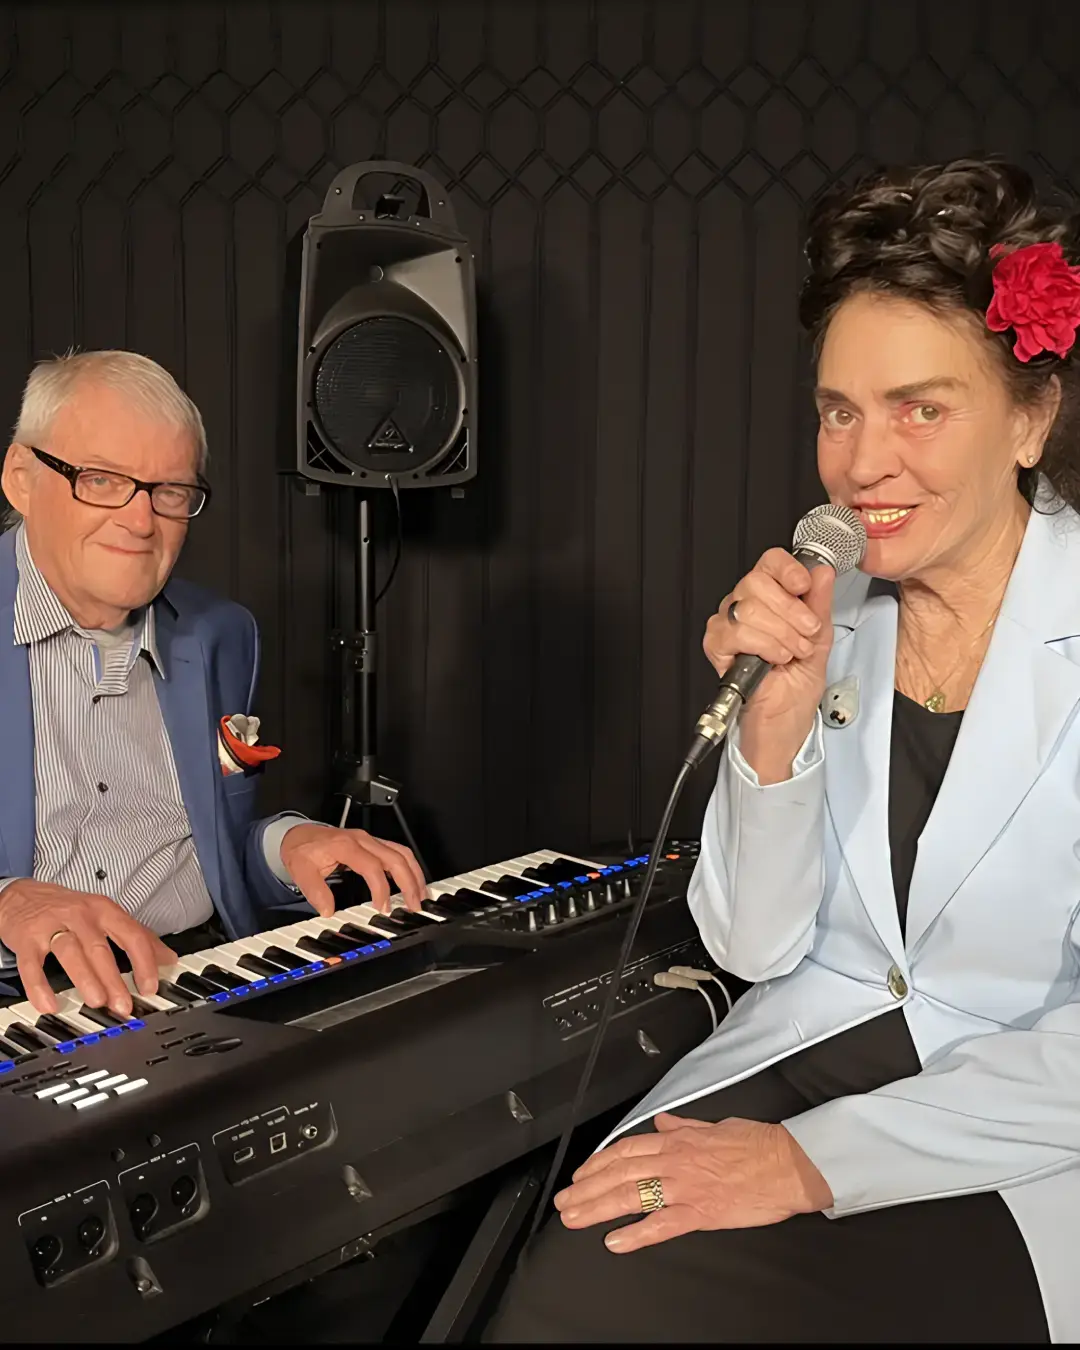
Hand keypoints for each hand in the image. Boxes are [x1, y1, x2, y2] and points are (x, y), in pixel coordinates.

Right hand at [0, 880, 176, 1017]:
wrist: (21, 895)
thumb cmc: (69, 908)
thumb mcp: (106, 915)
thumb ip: (137, 936)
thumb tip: (169, 958)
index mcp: (105, 911)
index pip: (131, 935)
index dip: (144, 962)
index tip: (150, 987)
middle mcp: (81, 915)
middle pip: (101, 947)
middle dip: (114, 978)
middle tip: (124, 1004)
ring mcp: (53, 925)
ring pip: (71, 952)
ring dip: (85, 978)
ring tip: (97, 1001)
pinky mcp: (27, 938)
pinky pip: (33, 964)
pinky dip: (40, 985)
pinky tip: (49, 1004)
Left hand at [279, 824, 425, 917]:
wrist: (299, 834)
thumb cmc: (303, 850)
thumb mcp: (301, 871)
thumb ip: (315, 891)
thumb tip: (328, 910)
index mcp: (346, 846)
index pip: (372, 866)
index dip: (381, 888)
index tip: (383, 907)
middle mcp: (362, 840)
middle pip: (396, 857)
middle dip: (409, 882)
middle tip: (414, 905)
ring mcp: (370, 840)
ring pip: (402, 853)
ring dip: (414, 874)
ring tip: (420, 895)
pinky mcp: (373, 843)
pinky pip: (398, 852)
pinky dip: (409, 867)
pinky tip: (412, 882)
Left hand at [555, 1113, 832, 1253]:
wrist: (789, 1163)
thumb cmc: (758, 1144)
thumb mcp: (715, 1125)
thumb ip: (684, 1126)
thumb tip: (663, 1123)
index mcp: (678, 1141)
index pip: (626, 1150)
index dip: (599, 1162)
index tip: (582, 1174)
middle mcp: (675, 1162)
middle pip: (620, 1173)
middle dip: (587, 1188)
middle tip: (564, 1202)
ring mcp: (685, 1188)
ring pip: (631, 1196)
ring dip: (598, 1207)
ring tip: (575, 1218)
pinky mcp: (700, 1213)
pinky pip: (661, 1224)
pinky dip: (635, 1233)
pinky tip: (615, 1241)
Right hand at [704, 549, 835, 780]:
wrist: (783, 725)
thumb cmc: (795, 689)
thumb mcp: (820, 641)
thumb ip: (820, 605)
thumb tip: (822, 572)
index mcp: (770, 600)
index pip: (769, 562)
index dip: (787, 570)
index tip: (804, 586)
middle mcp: (745, 608)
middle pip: (756, 581)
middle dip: (791, 610)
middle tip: (806, 633)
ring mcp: (727, 627)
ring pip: (747, 607)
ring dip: (781, 632)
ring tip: (793, 652)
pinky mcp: (716, 648)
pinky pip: (736, 633)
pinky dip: (763, 645)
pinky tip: (774, 658)